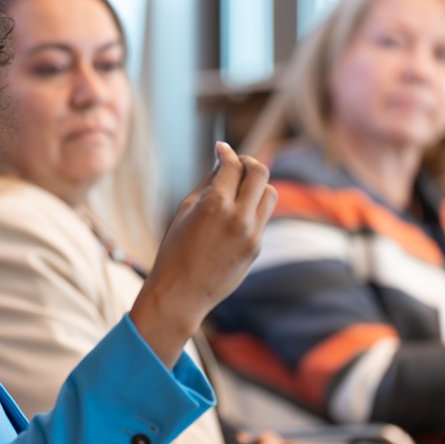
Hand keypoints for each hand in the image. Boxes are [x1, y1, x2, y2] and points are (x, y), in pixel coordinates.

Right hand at [131, 143, 277, 363]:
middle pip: (260, 173)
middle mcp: (238, 217)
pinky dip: (252, 209)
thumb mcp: (185, 210)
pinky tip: (233, 215)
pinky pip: (261, 217)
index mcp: (215, 204)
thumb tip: (224, 162)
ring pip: (270, 194)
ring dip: (258, 186)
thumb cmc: (175, 250)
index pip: (233, 166)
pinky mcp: (257, 248)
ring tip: (240, 189)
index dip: (228, 153)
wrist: (181, 293)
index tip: (221, 150)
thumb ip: (208, 183)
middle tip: (237, 164)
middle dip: (249, 163)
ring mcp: (252, 234)